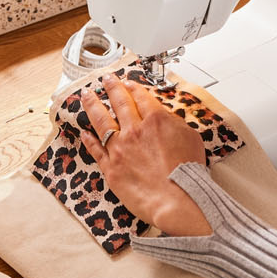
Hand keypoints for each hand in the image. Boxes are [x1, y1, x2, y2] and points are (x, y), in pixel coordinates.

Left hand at [78, 76, 212, 236]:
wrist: (176, 198)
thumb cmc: (187, 173)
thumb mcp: (191, 138)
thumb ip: (175, 124)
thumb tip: (167, 120)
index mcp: (156, 120)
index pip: (141, 97)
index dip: (133, 87)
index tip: (128, 83)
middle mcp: (134, 131)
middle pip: (119, 102)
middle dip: (111, 87)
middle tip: (106, 79)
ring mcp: (120, 149)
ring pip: (101, 120)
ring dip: (92, 104)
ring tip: (86, 95)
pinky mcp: (111, 168)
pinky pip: (96, 150)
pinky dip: (89, 140)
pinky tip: (84, 132)